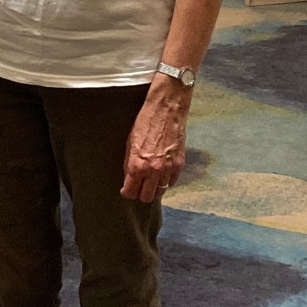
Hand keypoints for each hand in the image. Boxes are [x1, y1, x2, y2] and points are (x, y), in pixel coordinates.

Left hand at [120, 76, 192, 201]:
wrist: (166, 110)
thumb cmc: (145, 122)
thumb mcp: (130, 143)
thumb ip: (129, 163)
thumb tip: (129, 178)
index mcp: (137, 165)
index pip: (131, 192)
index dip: (127, 192)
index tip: (127, 190)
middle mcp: (153, 171)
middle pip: (146, 197)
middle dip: (141, 193)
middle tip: (138, 186)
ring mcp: (168, 169)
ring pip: (161, 191)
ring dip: (154, 188)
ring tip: (151, 180)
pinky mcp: (179, 164)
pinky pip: (172, 182)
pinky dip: (167, 180)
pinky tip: (162, 172)